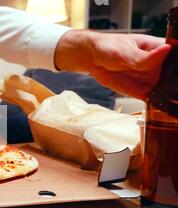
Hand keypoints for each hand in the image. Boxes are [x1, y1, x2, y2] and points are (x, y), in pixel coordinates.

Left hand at [55, 30, 170, 100]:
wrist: (92, 58)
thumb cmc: (109, 47)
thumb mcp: (126, 51)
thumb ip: (144, 57)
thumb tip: (166, 50)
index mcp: (160, 48)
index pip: (177, 58)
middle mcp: (160, 65)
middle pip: (175, 77)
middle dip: (176, 85)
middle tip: (175, 91)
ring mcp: (152, 79)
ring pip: (167, 91)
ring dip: (171, 97)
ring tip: (172, 100)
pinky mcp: (142, 91)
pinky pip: (153, 99)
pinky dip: (158, 104)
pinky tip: (161, 106)